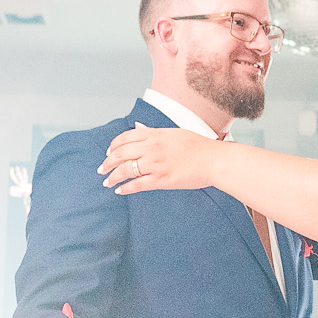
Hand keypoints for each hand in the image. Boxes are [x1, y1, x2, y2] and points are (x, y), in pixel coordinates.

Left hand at [99, 125, 221, 193]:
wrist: (215, 161)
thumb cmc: (200, 147)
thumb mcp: (174, 132)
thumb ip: (154, 131)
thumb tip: (138, 127)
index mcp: (154, 134)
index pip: (125, 138)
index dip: (113, 146)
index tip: (109, 152)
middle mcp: (151, 148)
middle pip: (120, 154)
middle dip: (108, 163)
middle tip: (102, 169)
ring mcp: (156, 164)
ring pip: (126, 170)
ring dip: (113, 177)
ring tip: (107, 182)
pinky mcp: (162, 180)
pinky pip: (138, 184)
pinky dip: (126, 188)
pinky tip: (120, 191)